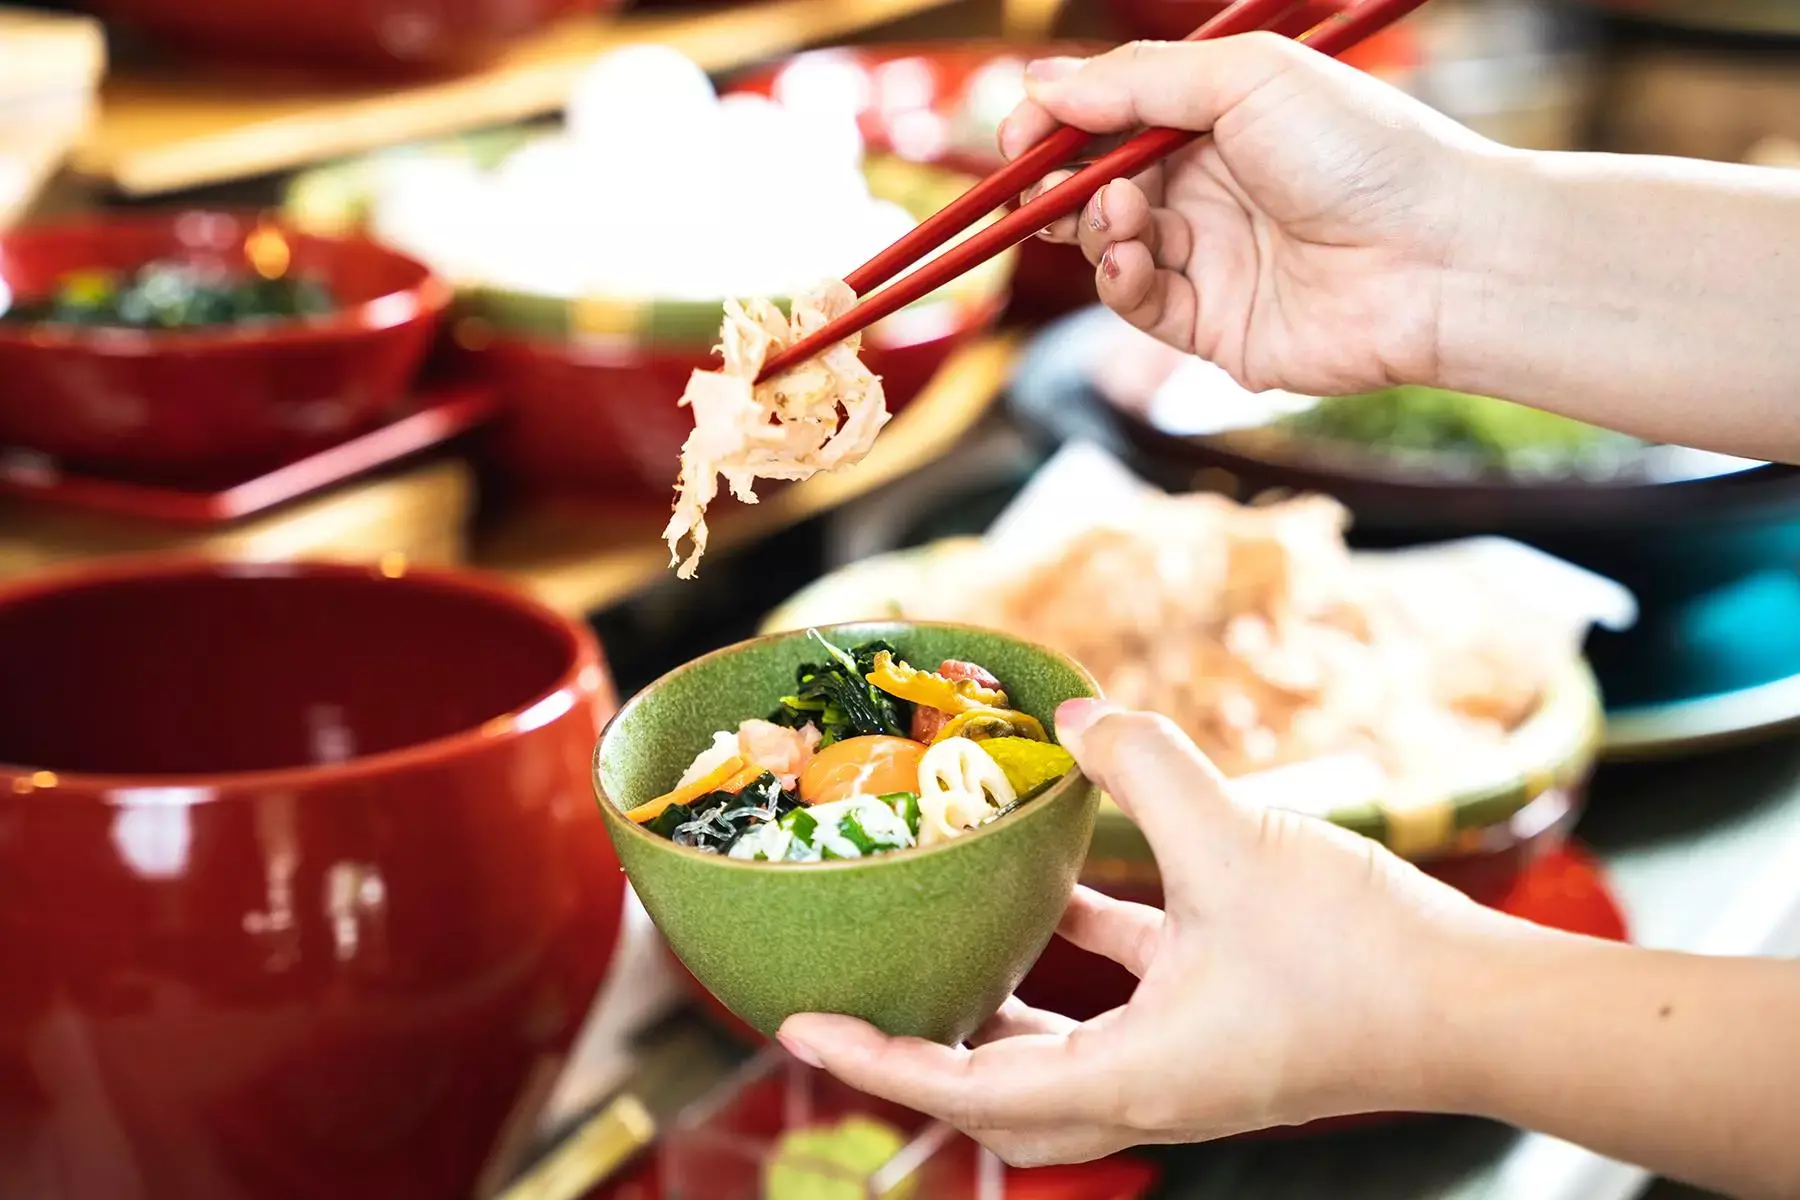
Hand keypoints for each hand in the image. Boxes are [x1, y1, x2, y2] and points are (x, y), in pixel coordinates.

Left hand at [776, 700, 1499, 1165]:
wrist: (1482, 1008)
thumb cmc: (1364, 955)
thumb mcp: (1237, 844)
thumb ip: (1148, 770)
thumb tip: (1079, 711)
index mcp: (1130, 1080)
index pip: (963, 1089)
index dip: (873, 1060)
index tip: (799, 1025)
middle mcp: (1147, 1090)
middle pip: (996, 1103)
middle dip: (919, 1059)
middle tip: (857, 1002)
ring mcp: (1185, 1062)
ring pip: (1056, 1059)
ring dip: (994, 1013)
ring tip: (941, 946)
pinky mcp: (1222, 1024)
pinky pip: (1121, 999)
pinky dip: (1078, 955)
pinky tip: (1060, 881)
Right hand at [1004, 36, 1499, 397]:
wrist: (1437, 256)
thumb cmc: (1361, 149)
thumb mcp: (1244, 80)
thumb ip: (1137, 83)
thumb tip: (1042, 84)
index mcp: (1220, 122)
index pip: (1113, 120)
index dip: (1058, 126)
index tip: (1018, 135)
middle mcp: (1211, 190)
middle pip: (1099, 186)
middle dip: (1059, 185)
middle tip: (1040, 187)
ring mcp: (1212, 260)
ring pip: (1111, 247)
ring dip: (1096, 229)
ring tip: (1121, 218)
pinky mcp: (1216, 329)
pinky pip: (1140, 305)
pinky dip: (1120, 281)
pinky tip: (1131, 260)